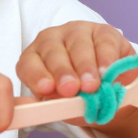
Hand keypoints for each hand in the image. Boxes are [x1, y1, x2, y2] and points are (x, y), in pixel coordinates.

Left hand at [15, 21, 137, 137]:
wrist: (109, 87)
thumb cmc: (78, 95)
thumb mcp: (64, 103)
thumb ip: (57, 104)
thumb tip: (53, 106)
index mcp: (34, 58)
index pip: (28, 64)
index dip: (36, 75)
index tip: (46, 89)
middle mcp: (52, 40)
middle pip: (52, 52)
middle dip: (62, 72)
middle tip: (70, 89)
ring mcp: (78, 32)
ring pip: (78, 44)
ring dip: (85, 67)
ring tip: (91, 86)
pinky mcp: (104, 32)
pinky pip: (104, 42)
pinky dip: (105, 58)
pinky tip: (106, 72)